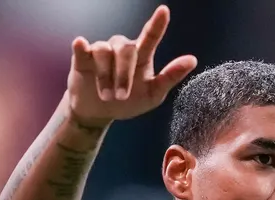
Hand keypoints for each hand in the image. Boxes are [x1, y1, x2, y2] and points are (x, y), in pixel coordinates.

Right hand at [66, 4, 196, 124]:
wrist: (100, 112)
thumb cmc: (130, 102)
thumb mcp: (154, 95)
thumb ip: (171, 77)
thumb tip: (193, 60)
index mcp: (142, 56)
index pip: (150, 36)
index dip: (157, 24)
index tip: (164, 11)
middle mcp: (122, 49)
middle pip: (126, 50)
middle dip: (123, 74)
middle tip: (121, 96)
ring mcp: (102, 51)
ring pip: (104, 51)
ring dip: (105, 76)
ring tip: (107, 96)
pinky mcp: (82, 57)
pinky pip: (82, 48)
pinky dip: (81, 47)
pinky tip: (81, 44)